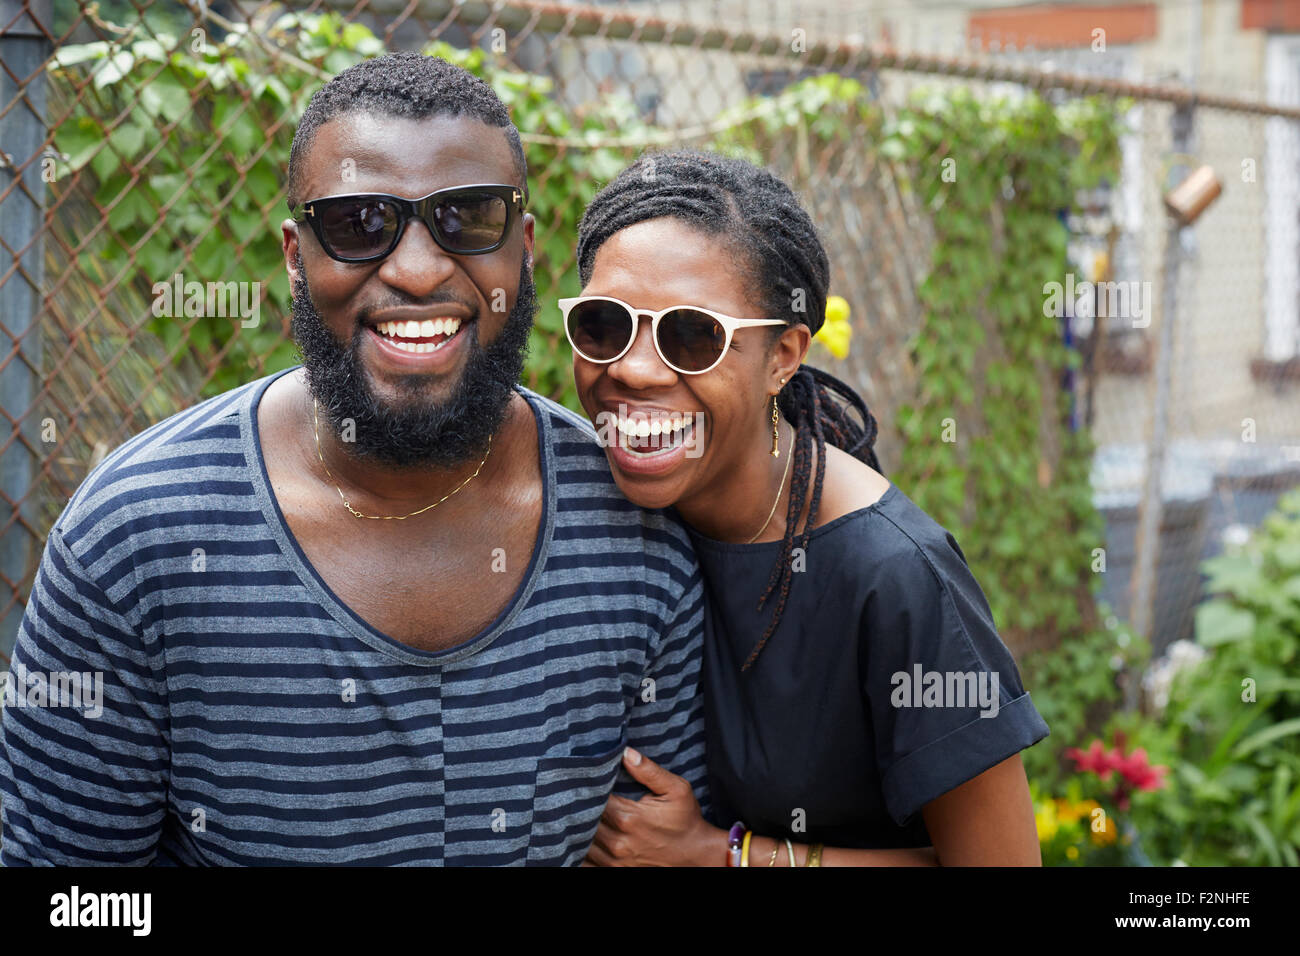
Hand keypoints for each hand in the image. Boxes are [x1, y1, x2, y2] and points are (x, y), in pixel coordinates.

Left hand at [584, 747, 724, 866]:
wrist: (696, 854)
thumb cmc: (686, 819)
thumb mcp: (676, 789)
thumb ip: (649, 771)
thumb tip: (625, 752)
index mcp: (629, 818)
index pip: (593, 799)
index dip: (586, 788)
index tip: (586, 779)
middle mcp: (618, 842)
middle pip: (584, 820)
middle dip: (581, 806)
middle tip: (579, 793)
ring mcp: (615, 860)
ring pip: (582, 841)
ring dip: (579, 827)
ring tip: (580, 812)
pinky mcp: (616, 871)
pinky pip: (586, 862)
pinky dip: (582, 849)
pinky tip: (584, 835)